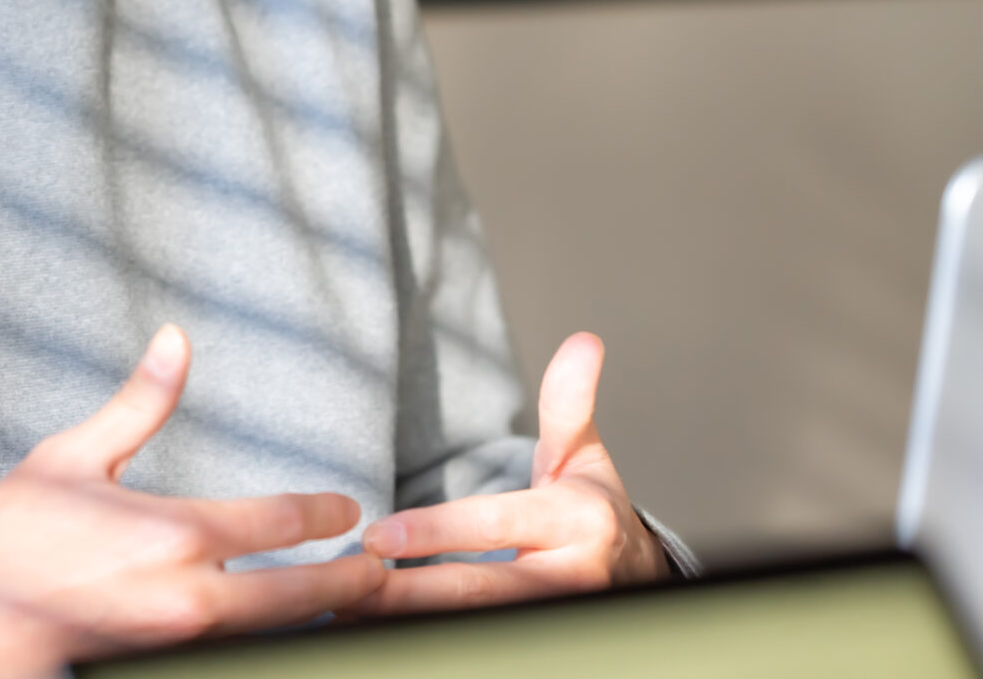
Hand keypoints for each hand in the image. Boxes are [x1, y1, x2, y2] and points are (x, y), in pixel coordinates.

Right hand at [0, 325, 384, 678]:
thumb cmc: (11, 534)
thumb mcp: (71, 458)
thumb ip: (138, 404)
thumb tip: (175, 338)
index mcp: (173, 531)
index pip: (282, 523)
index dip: (325, 515)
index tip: (347, 512)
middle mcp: (189, 595)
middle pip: (302, 596)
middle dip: (351, 584)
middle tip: (383, 574)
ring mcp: (180, 645)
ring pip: (277, 639)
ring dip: (319, 625)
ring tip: (354, 612)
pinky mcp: (164, 671)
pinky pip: (234, 662)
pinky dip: (266, 650)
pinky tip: (286, 642)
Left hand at [354, 332, 667, 613]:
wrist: (637, 577)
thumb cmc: (590, 508)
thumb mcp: (582, 453)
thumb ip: (568, 402)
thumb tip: (584, 340)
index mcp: (577, 521)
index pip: (495, 526)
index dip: (435, 532)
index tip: (377, 535)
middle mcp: (572, 579)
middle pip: (479, 591)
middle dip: (408, 592)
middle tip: (346, 585)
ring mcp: (557, 618)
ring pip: (476, 626)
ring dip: (408, 622)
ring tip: (347, 610)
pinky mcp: (540, 640)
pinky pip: (481, 642)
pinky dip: (425, 636)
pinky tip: (375, 629)